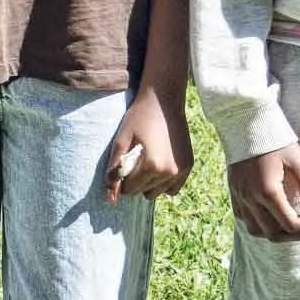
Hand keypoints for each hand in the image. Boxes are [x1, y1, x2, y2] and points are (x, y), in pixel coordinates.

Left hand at [103, 85, 193, 201]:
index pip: (129, 189)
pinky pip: (172, 188)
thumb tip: (111, 199)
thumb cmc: (139, 117)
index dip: (121, 178)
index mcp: (152, 166)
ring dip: (149, 183)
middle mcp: (169, 172)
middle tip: (135, 158)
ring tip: (146, 161)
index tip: (123, 162)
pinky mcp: (188, 166)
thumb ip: (114, 170)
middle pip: (143, 191)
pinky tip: (158, 166)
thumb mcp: (121, 141)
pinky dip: (163, 182)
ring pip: (157, 192)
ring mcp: (181, 170)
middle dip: (135, 180)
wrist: (164, 101)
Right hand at [227, 143, 299, 239]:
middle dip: (294, 235)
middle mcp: (250, 198)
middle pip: (273, 234)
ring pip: (256, 230)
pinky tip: (271, 215)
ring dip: (275, 232)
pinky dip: (259, 223)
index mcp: (268, 191)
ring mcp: (239, 196)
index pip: (290, 224)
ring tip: (290, 223)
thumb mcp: (298, 163)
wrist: (245, 122)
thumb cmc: (275, 140)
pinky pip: (244, 218)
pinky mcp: (233, 192)